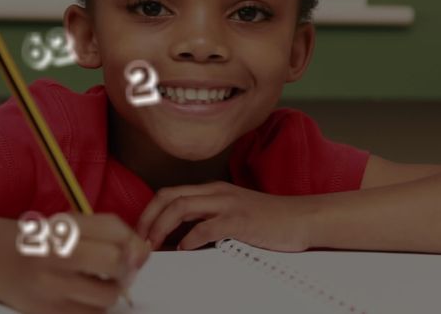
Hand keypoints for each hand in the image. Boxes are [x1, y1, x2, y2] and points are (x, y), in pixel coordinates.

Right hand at [0, 213, 151, 313]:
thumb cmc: (42, 241)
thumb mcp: (70, 223)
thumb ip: (109, 232)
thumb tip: (143, 254)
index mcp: (64, 225)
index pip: (115, 230)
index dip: (133, 243)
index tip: (132, 249)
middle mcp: (57, 253)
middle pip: (115, 262)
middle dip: (126, 268)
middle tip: (119, 269)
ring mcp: (52, 285)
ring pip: (108, 295)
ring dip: (111, 291)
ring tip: (95, 282)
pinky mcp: (51, 311)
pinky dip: (95, 306)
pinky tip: (81, 295)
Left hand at [136, 181, 311, 251]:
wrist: (301, 218)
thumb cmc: (267, 221)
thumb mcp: (230, 215)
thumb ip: (205, 221)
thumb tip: (177, 240)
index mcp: (211, 190)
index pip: (169, 193)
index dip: (149, 212)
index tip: (140, 233)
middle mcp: (216, 192)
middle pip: (168, 196)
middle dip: (147, 217)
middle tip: (139, 240)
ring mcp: (227, 204)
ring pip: (181, 206)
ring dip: (161, 226)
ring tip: (154, 245)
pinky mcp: (239, 220)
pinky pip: (207, 226)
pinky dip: (191, 238)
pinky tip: (185, 249)